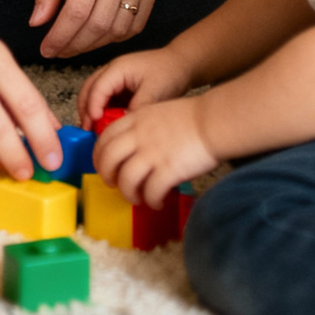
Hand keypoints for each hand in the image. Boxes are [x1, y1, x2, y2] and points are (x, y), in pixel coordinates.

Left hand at [29, 0, 164, 58]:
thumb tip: (37, 22)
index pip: (76, 12)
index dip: (59, 37)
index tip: (46, 48)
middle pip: (98, 25)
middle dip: (74, 46)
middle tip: (58, 50)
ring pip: (120, 29)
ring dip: (95, 44)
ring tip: (77, 44)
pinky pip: (138, 22)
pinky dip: (118, 35)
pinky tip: (101, 33)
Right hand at [76, 46, 193, 127]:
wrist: (183, 64)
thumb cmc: (170, 72)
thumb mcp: (155, 91)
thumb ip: (138, 107)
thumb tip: (122, 124)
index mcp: (118, 68)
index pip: (97, 88)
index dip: (93, 106)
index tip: (94, 123)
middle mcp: (112, 71)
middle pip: (88, 89)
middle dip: (85, 110)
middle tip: (87, 130)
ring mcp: (115, 79)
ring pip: (94, 94)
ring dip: (92, 111)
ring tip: (95, 130)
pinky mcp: (120, 87)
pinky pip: (106, 100)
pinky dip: (103, 112)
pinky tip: (108, 125)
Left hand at [93, 98, 218, 207]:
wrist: (216, 121)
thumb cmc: (195, 118)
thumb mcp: (159, 112)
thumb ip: (142, 127)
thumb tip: (133, 149)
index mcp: (136, 119)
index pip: (104, 138)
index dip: (99, 157)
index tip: (105, 167)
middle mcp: (139, 135)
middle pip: (108, 159)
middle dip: (107, 177)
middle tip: (115, 185)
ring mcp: (153, 153)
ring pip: (126, 179)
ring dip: (129, 194)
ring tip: (139, 198)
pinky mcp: (168, 169)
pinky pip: (151, 192)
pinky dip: (151, 201)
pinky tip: (158, 202)